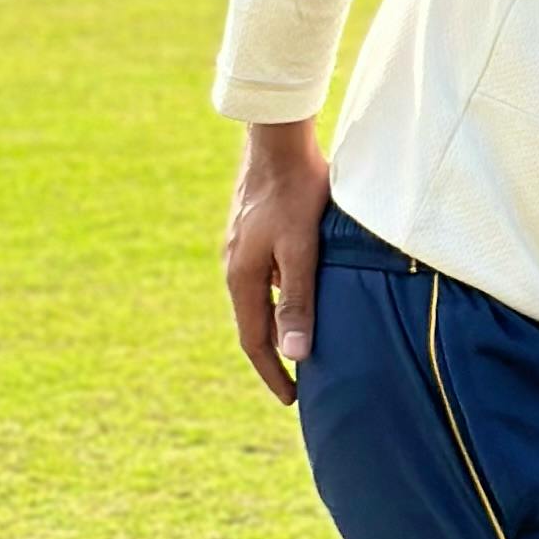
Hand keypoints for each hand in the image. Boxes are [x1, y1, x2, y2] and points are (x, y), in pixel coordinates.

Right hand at [224, 120, 328, 405]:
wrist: (278, 138)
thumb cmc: (295, 191)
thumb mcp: (302, 249)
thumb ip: (299, 299)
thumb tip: (293, 353)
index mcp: (242, 277)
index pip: (254, 340)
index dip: (273, 373)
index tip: (293, 400)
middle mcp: (235, 267)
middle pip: (254, 323)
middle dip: (274, 355)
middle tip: (298, 383)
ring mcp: (242, 248)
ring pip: (260, 299)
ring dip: (278, 324)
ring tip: (303, 344)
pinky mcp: (254, 232)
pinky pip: (265, 277)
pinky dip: (281, 297)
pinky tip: (302, 294)